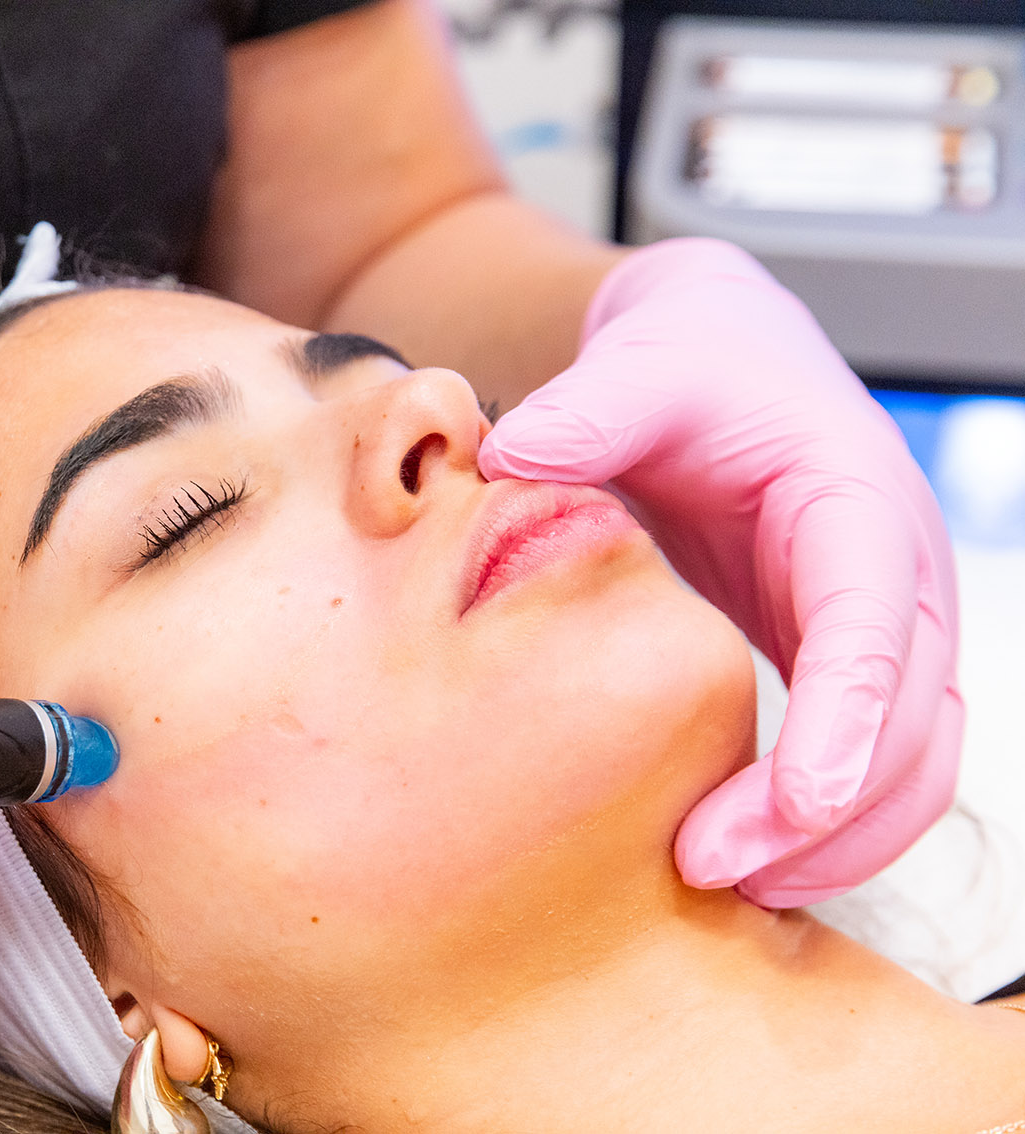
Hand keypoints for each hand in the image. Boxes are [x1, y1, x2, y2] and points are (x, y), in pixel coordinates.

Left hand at [478, 238, 961, 907]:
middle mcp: (894, 576)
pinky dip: (823, 824)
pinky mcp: (841, 661)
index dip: (845, 720)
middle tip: (708, 869)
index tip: (791, 803)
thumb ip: (588, 408)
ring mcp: (881, 628)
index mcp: (857, 503)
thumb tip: (506, 453)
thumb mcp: (642, 366)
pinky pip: (867, 763)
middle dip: (826, 813)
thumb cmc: (692, 363)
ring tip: (729, 890)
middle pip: (909, 724)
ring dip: (836, 840)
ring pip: (911, 764)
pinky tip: (742, 861)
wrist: (721, 360)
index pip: (873, 626)